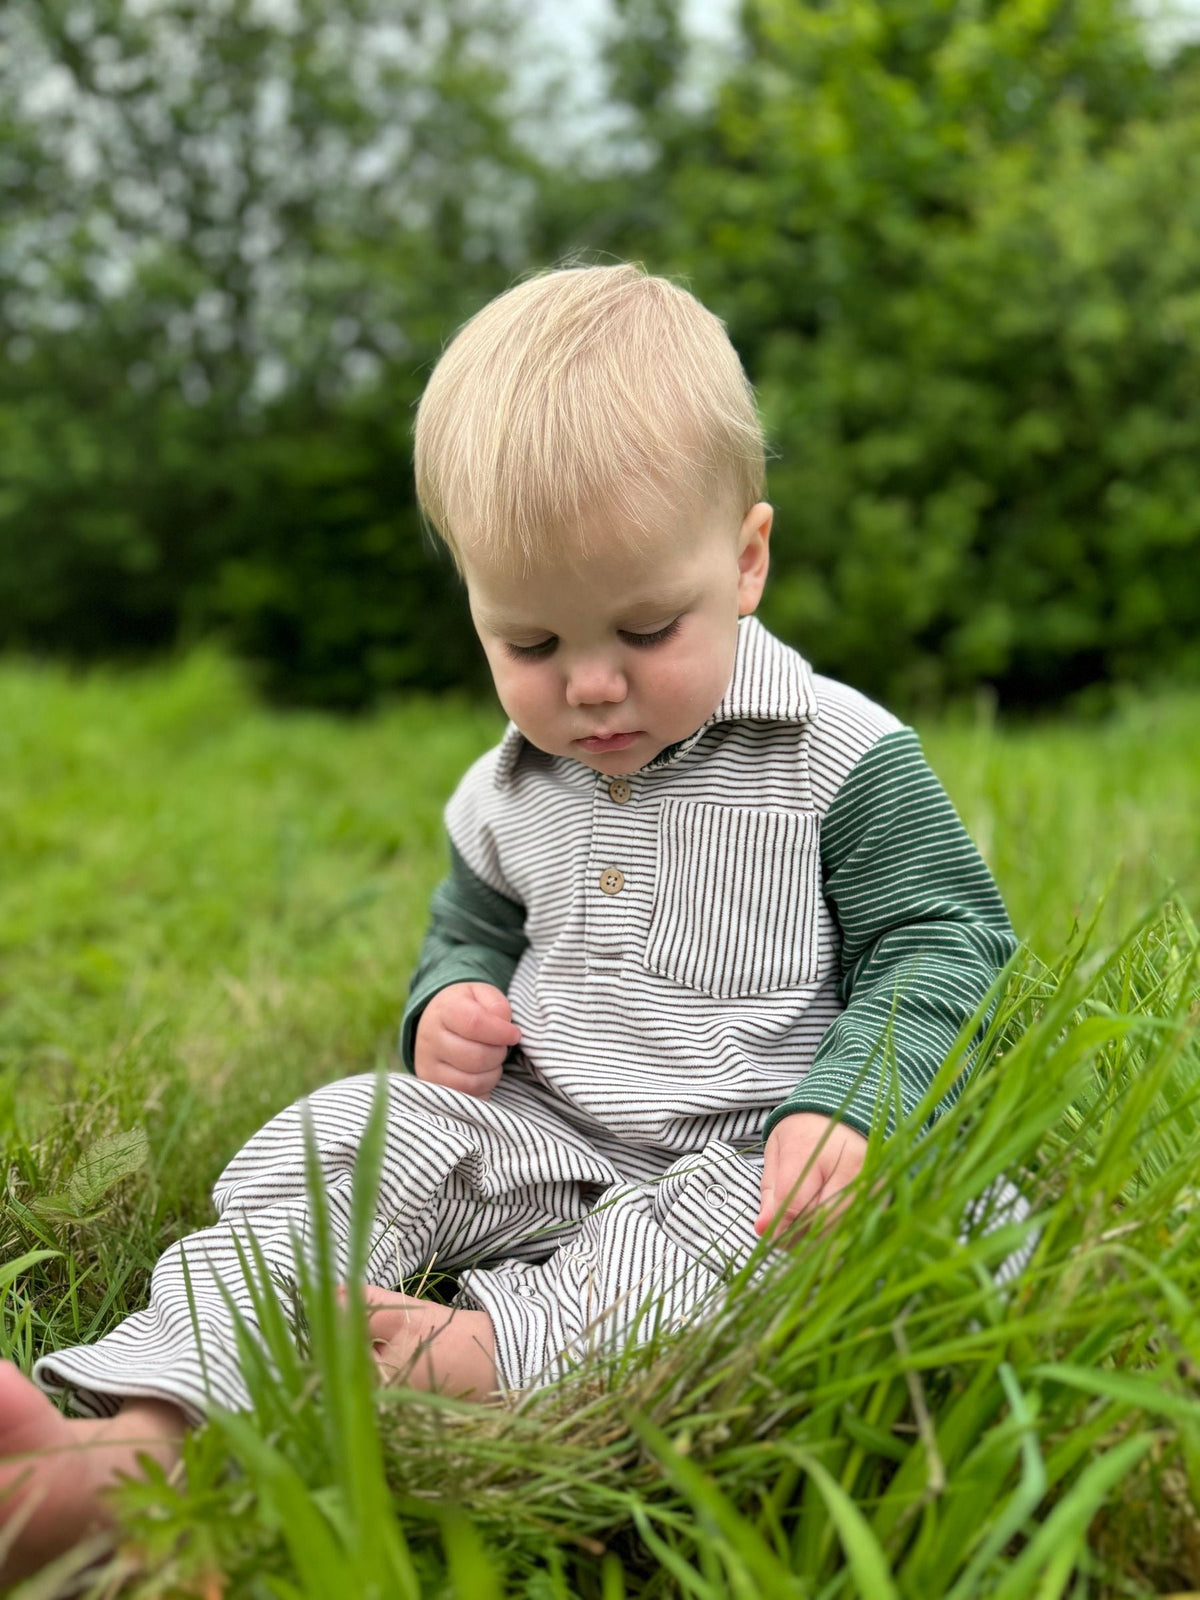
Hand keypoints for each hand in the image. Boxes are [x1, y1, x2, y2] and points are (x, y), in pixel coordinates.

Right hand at [414, 982, 520, 1098]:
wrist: (436, 1023)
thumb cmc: (466, 1008)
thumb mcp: (482, 995)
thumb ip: (497, 1004)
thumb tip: (505, 1025)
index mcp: (444, 1010)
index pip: (474, 1024)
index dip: (501, 1032)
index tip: (514, 1034)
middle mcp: (430, 1039)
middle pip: (475, 1057)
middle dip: (499, 1053)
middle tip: (501, 1046)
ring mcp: (428, 1067)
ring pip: (471, 1082)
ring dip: (492, 1073)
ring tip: (492, 1060)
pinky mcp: (434, 1087)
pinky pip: (467, 1097)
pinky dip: (483, 1089)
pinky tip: (482, 1074)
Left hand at [754, 1113, 868, 1246]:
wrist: (844, 1110)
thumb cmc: (804, 1131)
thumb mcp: (778, 1151)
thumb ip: (771, 1192)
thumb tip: (764, 1230)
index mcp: (809, 1150)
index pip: (794, 1204)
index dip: (780, 1228)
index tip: (771, 1236)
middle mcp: (845, 1167)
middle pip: (822, 1223)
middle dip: (801, 1241)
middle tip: (787, 1243)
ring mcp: (870, 1181)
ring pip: (843, 1230)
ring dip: (822, 1243)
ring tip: (806, 1238)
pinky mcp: (884, 1192)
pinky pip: (860, 1225)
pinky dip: (842, 1235)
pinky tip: (828, 1230)